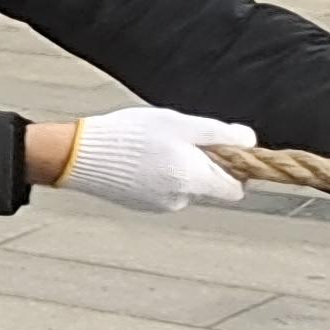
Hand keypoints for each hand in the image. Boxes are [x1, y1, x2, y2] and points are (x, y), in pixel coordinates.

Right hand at [55, 106, 254, 211]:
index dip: (234, 169)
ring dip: (177, 170)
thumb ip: (219, 133)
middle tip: (179, 141)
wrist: (79, 155)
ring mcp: (158, 205)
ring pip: (184, 187)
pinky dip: (157, 176)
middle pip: (208, 186)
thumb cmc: (130, 135)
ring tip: (151, 148)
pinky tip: (137, 159)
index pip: (235, 189)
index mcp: (194, 180)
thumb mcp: (180, 124)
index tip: (221, 150)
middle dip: (202, 166)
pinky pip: (162, 191)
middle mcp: (180, 199)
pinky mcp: (139, 205)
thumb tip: (250, 141)